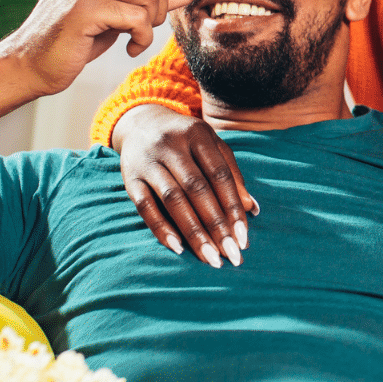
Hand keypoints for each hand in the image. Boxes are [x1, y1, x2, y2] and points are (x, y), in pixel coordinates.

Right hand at [0, 0, 200, 96]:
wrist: (31, 63)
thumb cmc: (78, 36)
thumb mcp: (118, 10)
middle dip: (160, 8)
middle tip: (144, 27)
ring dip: (152, 24)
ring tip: (134, 36)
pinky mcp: (84, 8)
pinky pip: (138, 18)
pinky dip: (143, 38)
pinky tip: (130, 47)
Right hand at [114, 104, 257, 267]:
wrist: (140, 124)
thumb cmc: (186, 141)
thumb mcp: (211, 146)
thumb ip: (231, 174)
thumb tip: (252, 208)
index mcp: (198, 134)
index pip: (220, 175)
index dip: (233, 207)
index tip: (243, 237)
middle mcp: (171, 145)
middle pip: (197, 189)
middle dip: (216, 225)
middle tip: (231, 254)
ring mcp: (148, 161)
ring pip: (172, 200)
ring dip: (193, 232)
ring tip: (210, 257)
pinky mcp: (130, 178)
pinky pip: (145, 206)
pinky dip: (161, 228)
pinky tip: (178, 248)